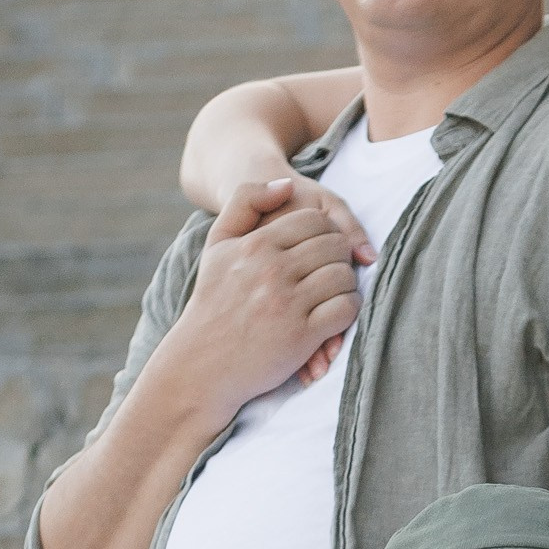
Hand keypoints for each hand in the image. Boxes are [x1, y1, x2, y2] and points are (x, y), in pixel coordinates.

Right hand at [155, 177, 368, 433]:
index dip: (327, 231)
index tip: (322, 249)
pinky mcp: (301, 336)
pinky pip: (345, 310)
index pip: (314, 220)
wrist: (200, 364)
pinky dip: (348, 311)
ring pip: (344, 276)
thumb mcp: (216, 245)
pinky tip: (335, 315)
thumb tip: (285, 183)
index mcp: (255, 245)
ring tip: (335, 293)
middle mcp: (271, 271)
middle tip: (333, 270)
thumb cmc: (212, 303)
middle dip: (341, 256)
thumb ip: (244, 202)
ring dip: (347, 284)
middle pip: (335, 245)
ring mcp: (287, 304)